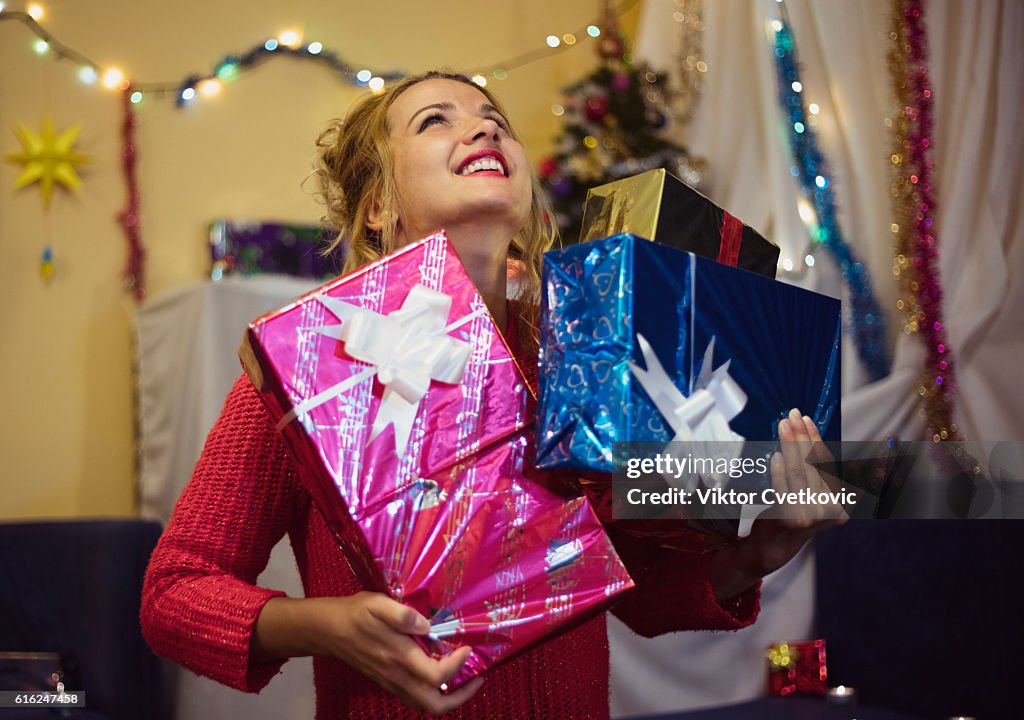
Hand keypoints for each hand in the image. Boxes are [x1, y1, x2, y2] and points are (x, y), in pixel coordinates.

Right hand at [254, 592, 482, 714]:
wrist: (328, 630)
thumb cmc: (355, 613)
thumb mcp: (377, 603)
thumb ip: (402, 614)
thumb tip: (426, 625)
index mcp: (399, 657)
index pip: (437, 676)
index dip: (458, 665)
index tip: (468, 647)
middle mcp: (397, 676)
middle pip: (434, 704)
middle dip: (461, 696)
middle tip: (477, 677)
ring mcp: (392, 682)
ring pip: (425, 704)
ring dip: (449, 696)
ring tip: (465, 677)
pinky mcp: (388, 682)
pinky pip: (416, 697)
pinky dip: (434, 691)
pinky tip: (441, 672)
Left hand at [709, 409, 845, 601]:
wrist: (774, 547)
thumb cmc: (794, 514)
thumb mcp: (813, 496)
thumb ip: (817, 472)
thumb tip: (809, 435)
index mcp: (842, 502)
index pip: (829, 462)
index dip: (817, 438)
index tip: (807, 419)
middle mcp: (831, 509)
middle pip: (814, 462)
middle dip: (802, 435)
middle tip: (792, 415)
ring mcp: (811, 515)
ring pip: (799, 470)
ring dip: (790, 443)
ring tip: (782, 425)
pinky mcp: (790, 518)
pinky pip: (783, 486)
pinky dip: (778, 469)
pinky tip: (775, 454)